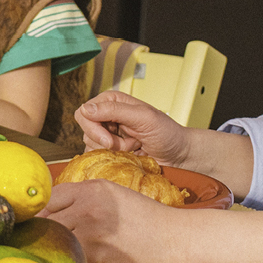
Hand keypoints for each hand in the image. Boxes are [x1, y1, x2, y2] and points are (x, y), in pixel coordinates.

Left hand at [41, 180, 190, 262]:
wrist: (175, 240)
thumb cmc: (143, 218)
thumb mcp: (112, 194)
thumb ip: (79, 198)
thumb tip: (44, 212)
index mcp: (91, 189)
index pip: (47, 199)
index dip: (41, 213)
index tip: (40, 224)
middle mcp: (87, 207)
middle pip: (43, 220)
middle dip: (41, 232)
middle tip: (42, 242)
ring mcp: (89, 232)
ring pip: (52, 241)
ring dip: (51, 249)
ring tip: (56, 253)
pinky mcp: (94, 257)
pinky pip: (67, 259)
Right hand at [75, 90, 190, 164]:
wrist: (178, 155)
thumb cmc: (167, 133)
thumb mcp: (143, 117)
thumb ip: (115, 110)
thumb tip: (85, 108)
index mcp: (112, 102)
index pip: (84, 112)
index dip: (93, 128)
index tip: (109, 141)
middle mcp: (107, 117)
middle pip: (85, 131)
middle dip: (105, 142)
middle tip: (127, 145)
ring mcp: (107, 135)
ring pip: (90, 146)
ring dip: (112, 152)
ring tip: (133, 147)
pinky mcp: (109, 152)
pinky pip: (96, 158)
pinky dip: (111, 160)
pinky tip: (128, 156)